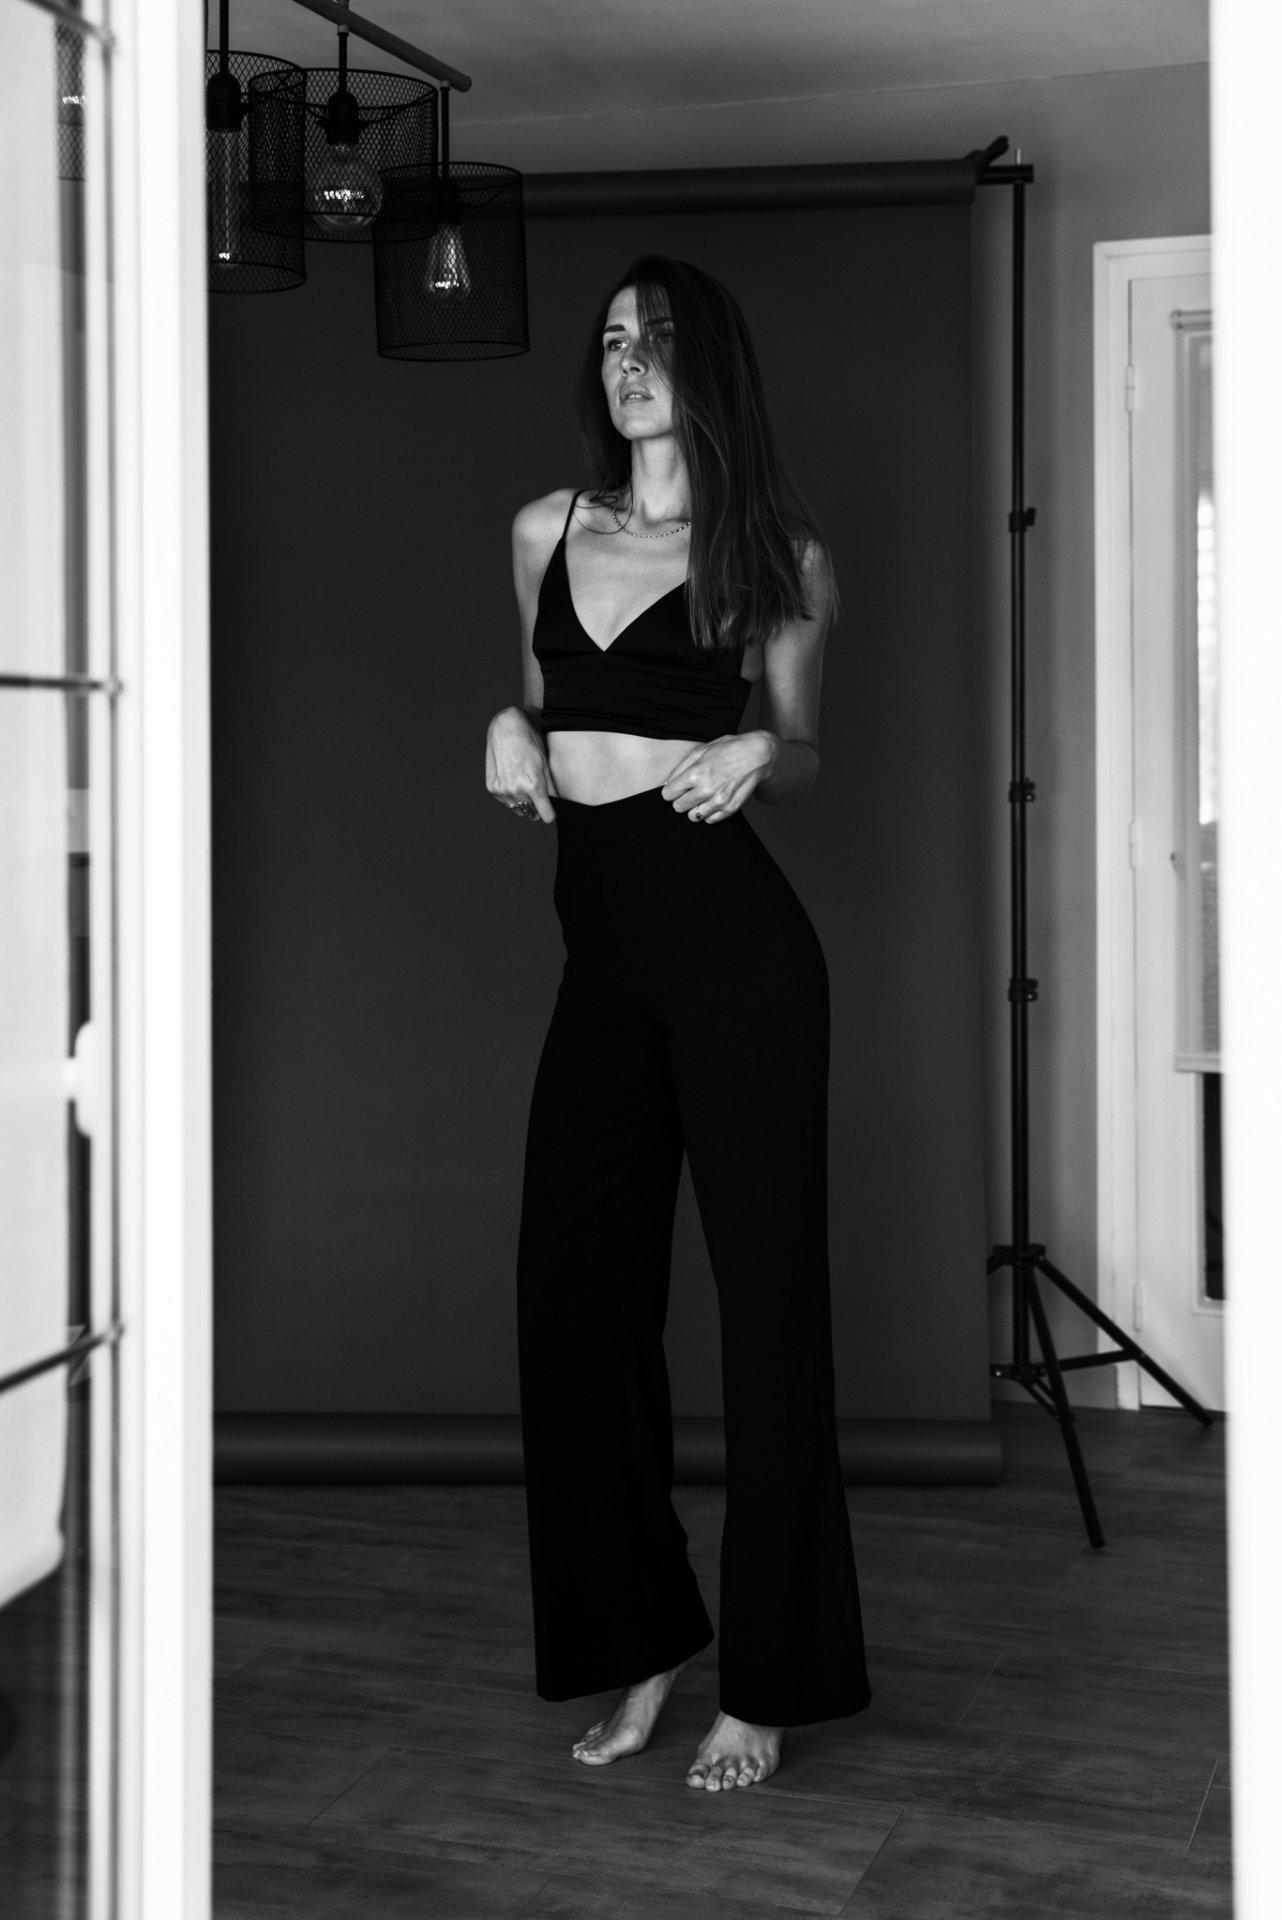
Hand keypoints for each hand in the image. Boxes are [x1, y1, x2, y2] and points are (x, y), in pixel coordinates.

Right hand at [486, 708, 557, 823]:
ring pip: (518, 809)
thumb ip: (551, 788)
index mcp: (533, 785)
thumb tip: (556, 804)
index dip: (550, 813)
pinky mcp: (492, 788)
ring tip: (524, 783)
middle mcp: (516, 790)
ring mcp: (502, 790)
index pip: (546, 815)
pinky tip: (513, 779)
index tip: (552, 809)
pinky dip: (512, 796)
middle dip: (537, 806)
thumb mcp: (545, 764)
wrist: (506, 728)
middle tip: (537, 791)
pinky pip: (507, 802)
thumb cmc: (529, 742)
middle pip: (532, 813)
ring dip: (524, 802)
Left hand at [660, 731, 777, 822]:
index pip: (668, 794)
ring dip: (694, 807)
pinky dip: (709, 813)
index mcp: (695, 774)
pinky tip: (713, 801)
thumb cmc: (728, 749)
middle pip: (678, 807)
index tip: (677, 787)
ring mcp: (718, 801)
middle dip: (681, 799)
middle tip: (691, 791)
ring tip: (703, 796)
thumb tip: (666, 784)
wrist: (757, 755)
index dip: (671, 790)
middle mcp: (706, 790)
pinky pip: (710, 820)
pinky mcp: (730, 808)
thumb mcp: (700, 751)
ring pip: (693, 816)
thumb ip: (680, 769)